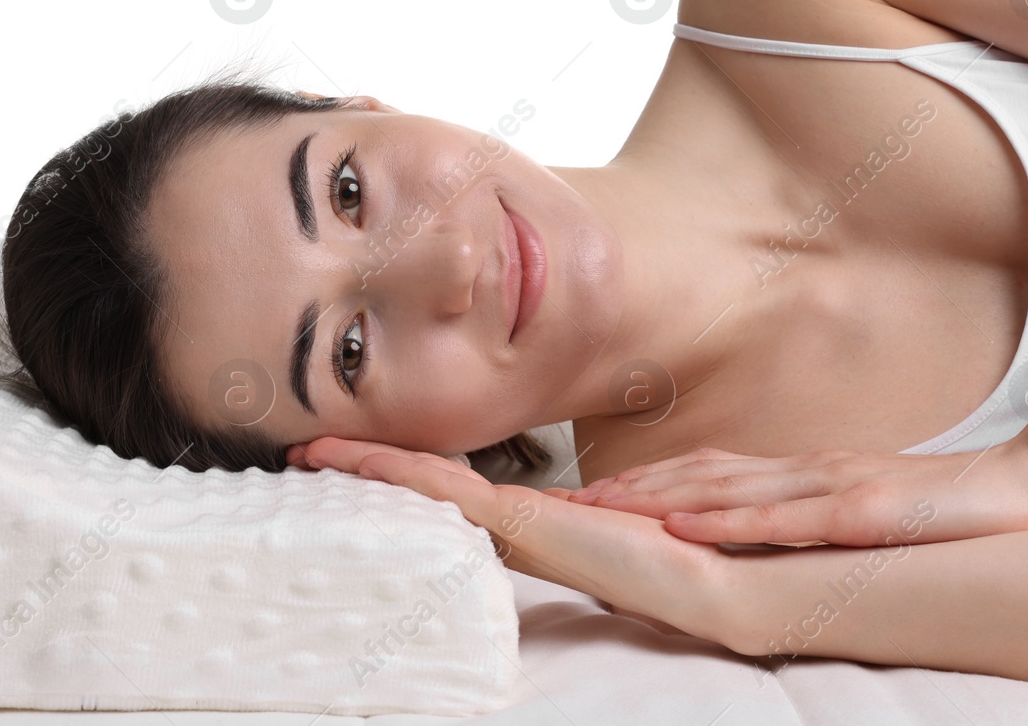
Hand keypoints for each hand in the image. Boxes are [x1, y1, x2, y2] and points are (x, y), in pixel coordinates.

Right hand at [288, 437, 735, 642]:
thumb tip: (604, 499)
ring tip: (315, 452)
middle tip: (312, 452)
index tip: (369, 451)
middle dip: (370, 468)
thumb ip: (612, 498)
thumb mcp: (639, 502)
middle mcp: (516, 527)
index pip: (460, 489)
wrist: (716, 577)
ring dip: (368, 466)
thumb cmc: (686, 538)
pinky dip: (394, 469)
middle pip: (428, 490)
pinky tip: (353, 457)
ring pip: (425, 488)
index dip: (413, 466)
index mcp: (540, 521)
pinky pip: (443, 490)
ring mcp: (512, 527)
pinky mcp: (516, 525)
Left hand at [566, 438, 1027, 546]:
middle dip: (613, 492)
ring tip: (585, 507)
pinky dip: (730, 518)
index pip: (694, 475)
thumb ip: (794, 507)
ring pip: (722, 488)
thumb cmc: (938, 498)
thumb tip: (733, 522)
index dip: (628, 486)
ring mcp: (829, 483)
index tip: (567, 498)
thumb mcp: (851, 499)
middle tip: (542, 503)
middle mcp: (798, 470)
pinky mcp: (865, 503)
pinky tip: (686, 522)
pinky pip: (787, 514)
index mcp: (793, 472)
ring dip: (648, 498)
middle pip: (689, 476)